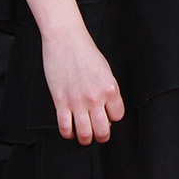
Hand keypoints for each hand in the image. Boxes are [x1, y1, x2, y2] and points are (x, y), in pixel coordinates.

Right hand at [40, 21, 123, 143]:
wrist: (65, 39)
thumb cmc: (85, 51)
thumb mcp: (105, 70)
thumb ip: (107, 90)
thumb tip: (106, 108)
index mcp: (110, 89)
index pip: (117, 116)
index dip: (112, 118)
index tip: (107, 116)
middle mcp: (95, 98)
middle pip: (103, 131)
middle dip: (101, 135)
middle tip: (98, 133)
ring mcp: (77, 102)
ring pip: (85, 135)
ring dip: (86, 139)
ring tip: (84, 135)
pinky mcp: (61, 102)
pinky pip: (65, 127)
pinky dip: (68, 133)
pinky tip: (69, 129)